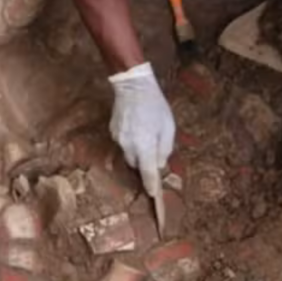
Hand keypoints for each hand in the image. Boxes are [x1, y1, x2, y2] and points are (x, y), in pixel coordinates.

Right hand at [109, 63, 175, 181]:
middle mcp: (129, 145)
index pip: (148, 172)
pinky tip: (137, 127)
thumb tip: (159, 164)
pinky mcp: (112, 131)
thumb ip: (165, 148)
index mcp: (145, 145)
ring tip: (146, 134)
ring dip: (138, 151)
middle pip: (137, 164)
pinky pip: (124, 143)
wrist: (132, 86)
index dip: (151, 185)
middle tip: (155, 152)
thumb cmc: (155, 106)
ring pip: (129, 154)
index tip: (154, 194)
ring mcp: (118, 138)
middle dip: (145, 163)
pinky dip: (131, 141)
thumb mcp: (168, 127)